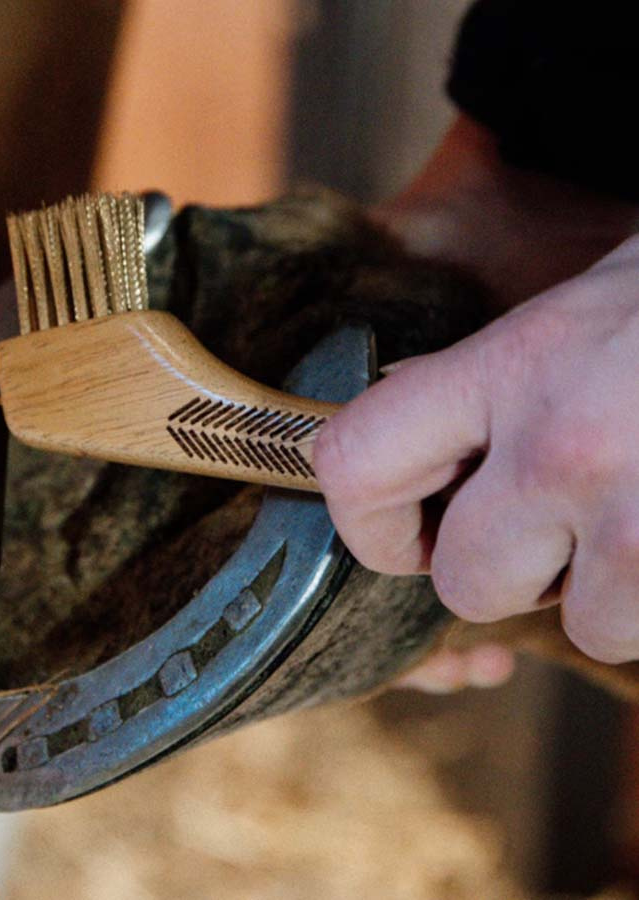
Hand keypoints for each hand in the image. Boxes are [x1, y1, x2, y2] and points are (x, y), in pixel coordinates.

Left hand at [314, 234, 638, 664]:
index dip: (370, 522)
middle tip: (559, 520)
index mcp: (514, 363)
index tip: (408, 531)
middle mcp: (570, 445)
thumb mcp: (573, 308)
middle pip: (469, 584)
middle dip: (511, 572)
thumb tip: (414, 445)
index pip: (358, 465)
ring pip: (590, 626)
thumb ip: (482, 386)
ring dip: (615, 589)